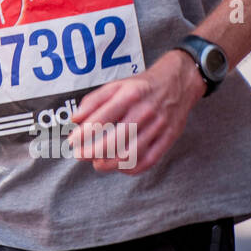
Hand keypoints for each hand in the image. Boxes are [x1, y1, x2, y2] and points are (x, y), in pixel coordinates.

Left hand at [68, 50, 203, 174]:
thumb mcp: (116, 85)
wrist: (178, 82)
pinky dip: (132, 168)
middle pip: (115, 140)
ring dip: (110, 164)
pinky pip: (149, 160)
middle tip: (81, 155)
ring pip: (131, 154)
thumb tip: (75, 119)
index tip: (72, 142)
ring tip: (97, 164)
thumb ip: (93, 101)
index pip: (101, 119)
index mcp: (129, 95)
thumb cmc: (141, 86)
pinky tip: (120, 167)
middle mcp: (144, 111)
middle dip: (93, 152)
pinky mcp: (169, 137)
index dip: (83, 134)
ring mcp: (158, 126)